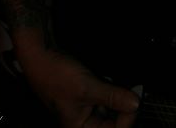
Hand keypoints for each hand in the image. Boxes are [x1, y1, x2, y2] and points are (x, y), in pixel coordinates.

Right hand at [19, 45, 139, 126]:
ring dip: (118, 97)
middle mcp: (82, 121)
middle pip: (112, 122)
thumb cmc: (55, 75)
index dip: (127, 118)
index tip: (135, 100)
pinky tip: (113, 80)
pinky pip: (104, 96)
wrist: (40, 54)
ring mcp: (84, 107)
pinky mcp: (86, 93)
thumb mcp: (87, 88)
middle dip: (124, 107)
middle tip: (134, 91)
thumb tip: (135, 104)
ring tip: (125, 86)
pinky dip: (111, 89)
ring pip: (110, 108)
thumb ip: (112, 97)